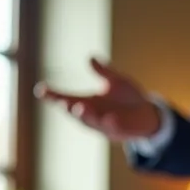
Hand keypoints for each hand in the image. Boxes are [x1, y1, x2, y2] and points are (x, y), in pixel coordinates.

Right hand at [34, 58, 160, 140]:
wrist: (149, 114)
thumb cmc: (128, 97)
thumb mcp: (116, 81)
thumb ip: (104, 72)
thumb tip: (91, 58)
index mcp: (87, 101)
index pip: (65, 99)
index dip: (52, 96)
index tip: (40, 90)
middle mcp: (92, 114)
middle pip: (74, 112)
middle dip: (68, 108)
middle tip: (63, 102)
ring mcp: (104, 125)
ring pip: (91, 122)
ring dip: (85, 116)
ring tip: (80, 107)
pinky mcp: (119, 131)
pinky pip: (114, 128)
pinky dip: (110, 123)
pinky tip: (109, 117)